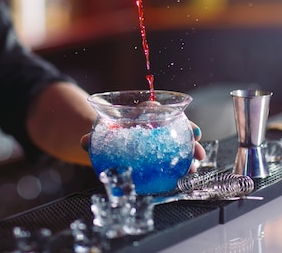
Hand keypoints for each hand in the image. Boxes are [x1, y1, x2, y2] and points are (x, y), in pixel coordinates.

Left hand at [79, 121, 206, 172]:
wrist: (109, 142)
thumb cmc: (107, 135)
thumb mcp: (100, 136)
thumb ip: (93, 138)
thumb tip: (84, 142)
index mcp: (138, 114)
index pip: (151, 108)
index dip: (163, 110)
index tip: (171, 112)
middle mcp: (153, 124)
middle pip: (174, 124)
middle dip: (187, 131)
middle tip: (197, 142)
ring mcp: (160, 138)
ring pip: (179, 140)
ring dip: (191, 150)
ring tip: (197, 163)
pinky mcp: (162, 152)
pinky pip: (175, 155)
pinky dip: (183, 163)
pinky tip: (188, 174)